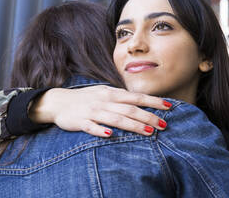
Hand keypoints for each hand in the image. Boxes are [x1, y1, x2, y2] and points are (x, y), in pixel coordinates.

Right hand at [29, 85, 170, 136]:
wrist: (59, 101)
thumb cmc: (86, 98)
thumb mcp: (104, 93)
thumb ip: (121, 98)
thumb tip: (141, 102)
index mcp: (111, 94)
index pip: (136, 97)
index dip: (153, 101)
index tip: (169, 107)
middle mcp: (104, 101)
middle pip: (130, 109)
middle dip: (148, 117)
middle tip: (164, 125)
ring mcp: (92, 111)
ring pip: (116, 118)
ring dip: (133, 125)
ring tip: (149, 132)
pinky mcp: (80, 122)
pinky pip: (91, 127)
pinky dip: (100, 130)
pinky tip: (110, 135)